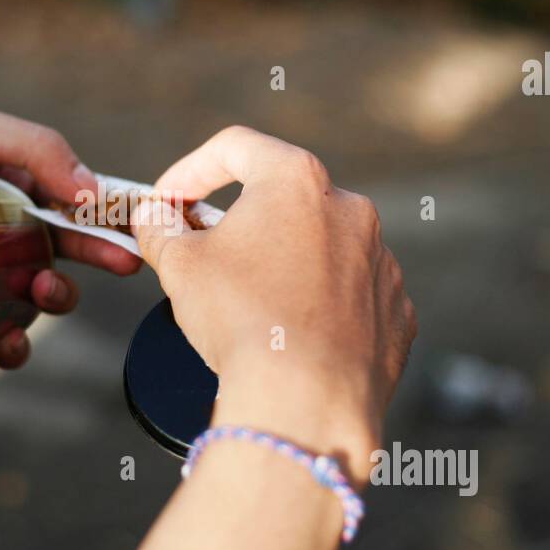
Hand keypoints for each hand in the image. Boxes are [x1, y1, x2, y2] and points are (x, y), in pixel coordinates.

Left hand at [0, 100, 140, 367]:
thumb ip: (33, 146)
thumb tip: (92, 188)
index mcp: (15, 189)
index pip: (77, 204)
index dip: (113, 219)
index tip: (138, 235)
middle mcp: (4, 235)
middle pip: (68, 256)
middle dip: (96, 263)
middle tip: (119, 266)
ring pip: (38, 301)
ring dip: (56, 301)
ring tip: (42, 294)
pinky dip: (12, 348)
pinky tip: (8, 344)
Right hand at [132, 126, 415, 485]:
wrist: (306, 400)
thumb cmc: (242, 320)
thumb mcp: (179, 265)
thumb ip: (161, 228)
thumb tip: (153, 218)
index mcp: (296, 181)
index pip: (236, 149)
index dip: (190, 171)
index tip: (167, 202)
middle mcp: (350, 209)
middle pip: (284, 200)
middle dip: (242, 222)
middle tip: (207, 256)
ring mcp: (381, 260)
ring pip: (321, 249)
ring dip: (285, 266)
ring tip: (253, 308)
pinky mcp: (396, 310)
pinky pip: (350, 296)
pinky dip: (321, 307)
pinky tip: (293, 337)